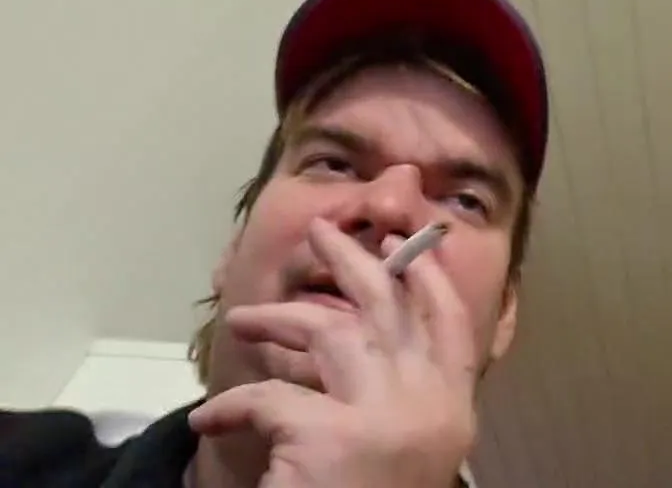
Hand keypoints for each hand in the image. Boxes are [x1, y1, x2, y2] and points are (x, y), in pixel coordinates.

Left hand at [189, 218, 477, 487]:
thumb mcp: (411, 448)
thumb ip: (403, 397)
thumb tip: (362, 340)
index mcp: (453, 410)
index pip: (453, 325)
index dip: (430, 277)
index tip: (406, 242)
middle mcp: (427, 404)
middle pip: (390, 309)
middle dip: (355, 261)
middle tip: (322, 233)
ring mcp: (381, 417)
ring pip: (329, 333)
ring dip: (279, 320)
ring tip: (242, 321)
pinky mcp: (325, 437)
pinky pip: (267, 398)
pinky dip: (229, 406)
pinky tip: (208, 420)